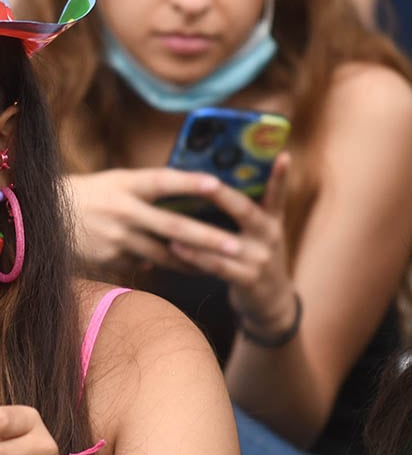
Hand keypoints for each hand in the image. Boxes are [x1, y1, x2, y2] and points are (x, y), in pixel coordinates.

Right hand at [66, 168, 230, 272]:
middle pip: (171, 227)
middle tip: (235, 246)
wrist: (39, 219)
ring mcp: (115, 238)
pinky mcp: (108, 260)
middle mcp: (122, 211)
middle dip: (206, 239)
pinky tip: (172, 267)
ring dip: (192, 262)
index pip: (162, 181)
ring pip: (163, 255)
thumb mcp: (113, 183)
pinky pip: (141, 264)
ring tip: (217, 266)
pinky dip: (156, 264)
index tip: (217, 184)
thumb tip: (179, 205)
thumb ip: (146, 192)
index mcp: (124, 184)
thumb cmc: (85, 195)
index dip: (189, 182)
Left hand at [167, 153, 297, 332]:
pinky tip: (174, 248)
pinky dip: (195, 257)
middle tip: (202, 182)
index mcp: (271, 220)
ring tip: (170, 220)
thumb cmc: (252, 256)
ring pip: (225, 240)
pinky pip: (217, 267)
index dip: (280, 176)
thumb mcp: (257, 233)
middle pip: (245, 210)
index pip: (276, 194)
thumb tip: (205, 183)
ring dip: (197, 231)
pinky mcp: (249, 280)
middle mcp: (269, 236)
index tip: (283, 154)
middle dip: (222, 194)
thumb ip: (240, 212)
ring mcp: (261, 259)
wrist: (271, 301)